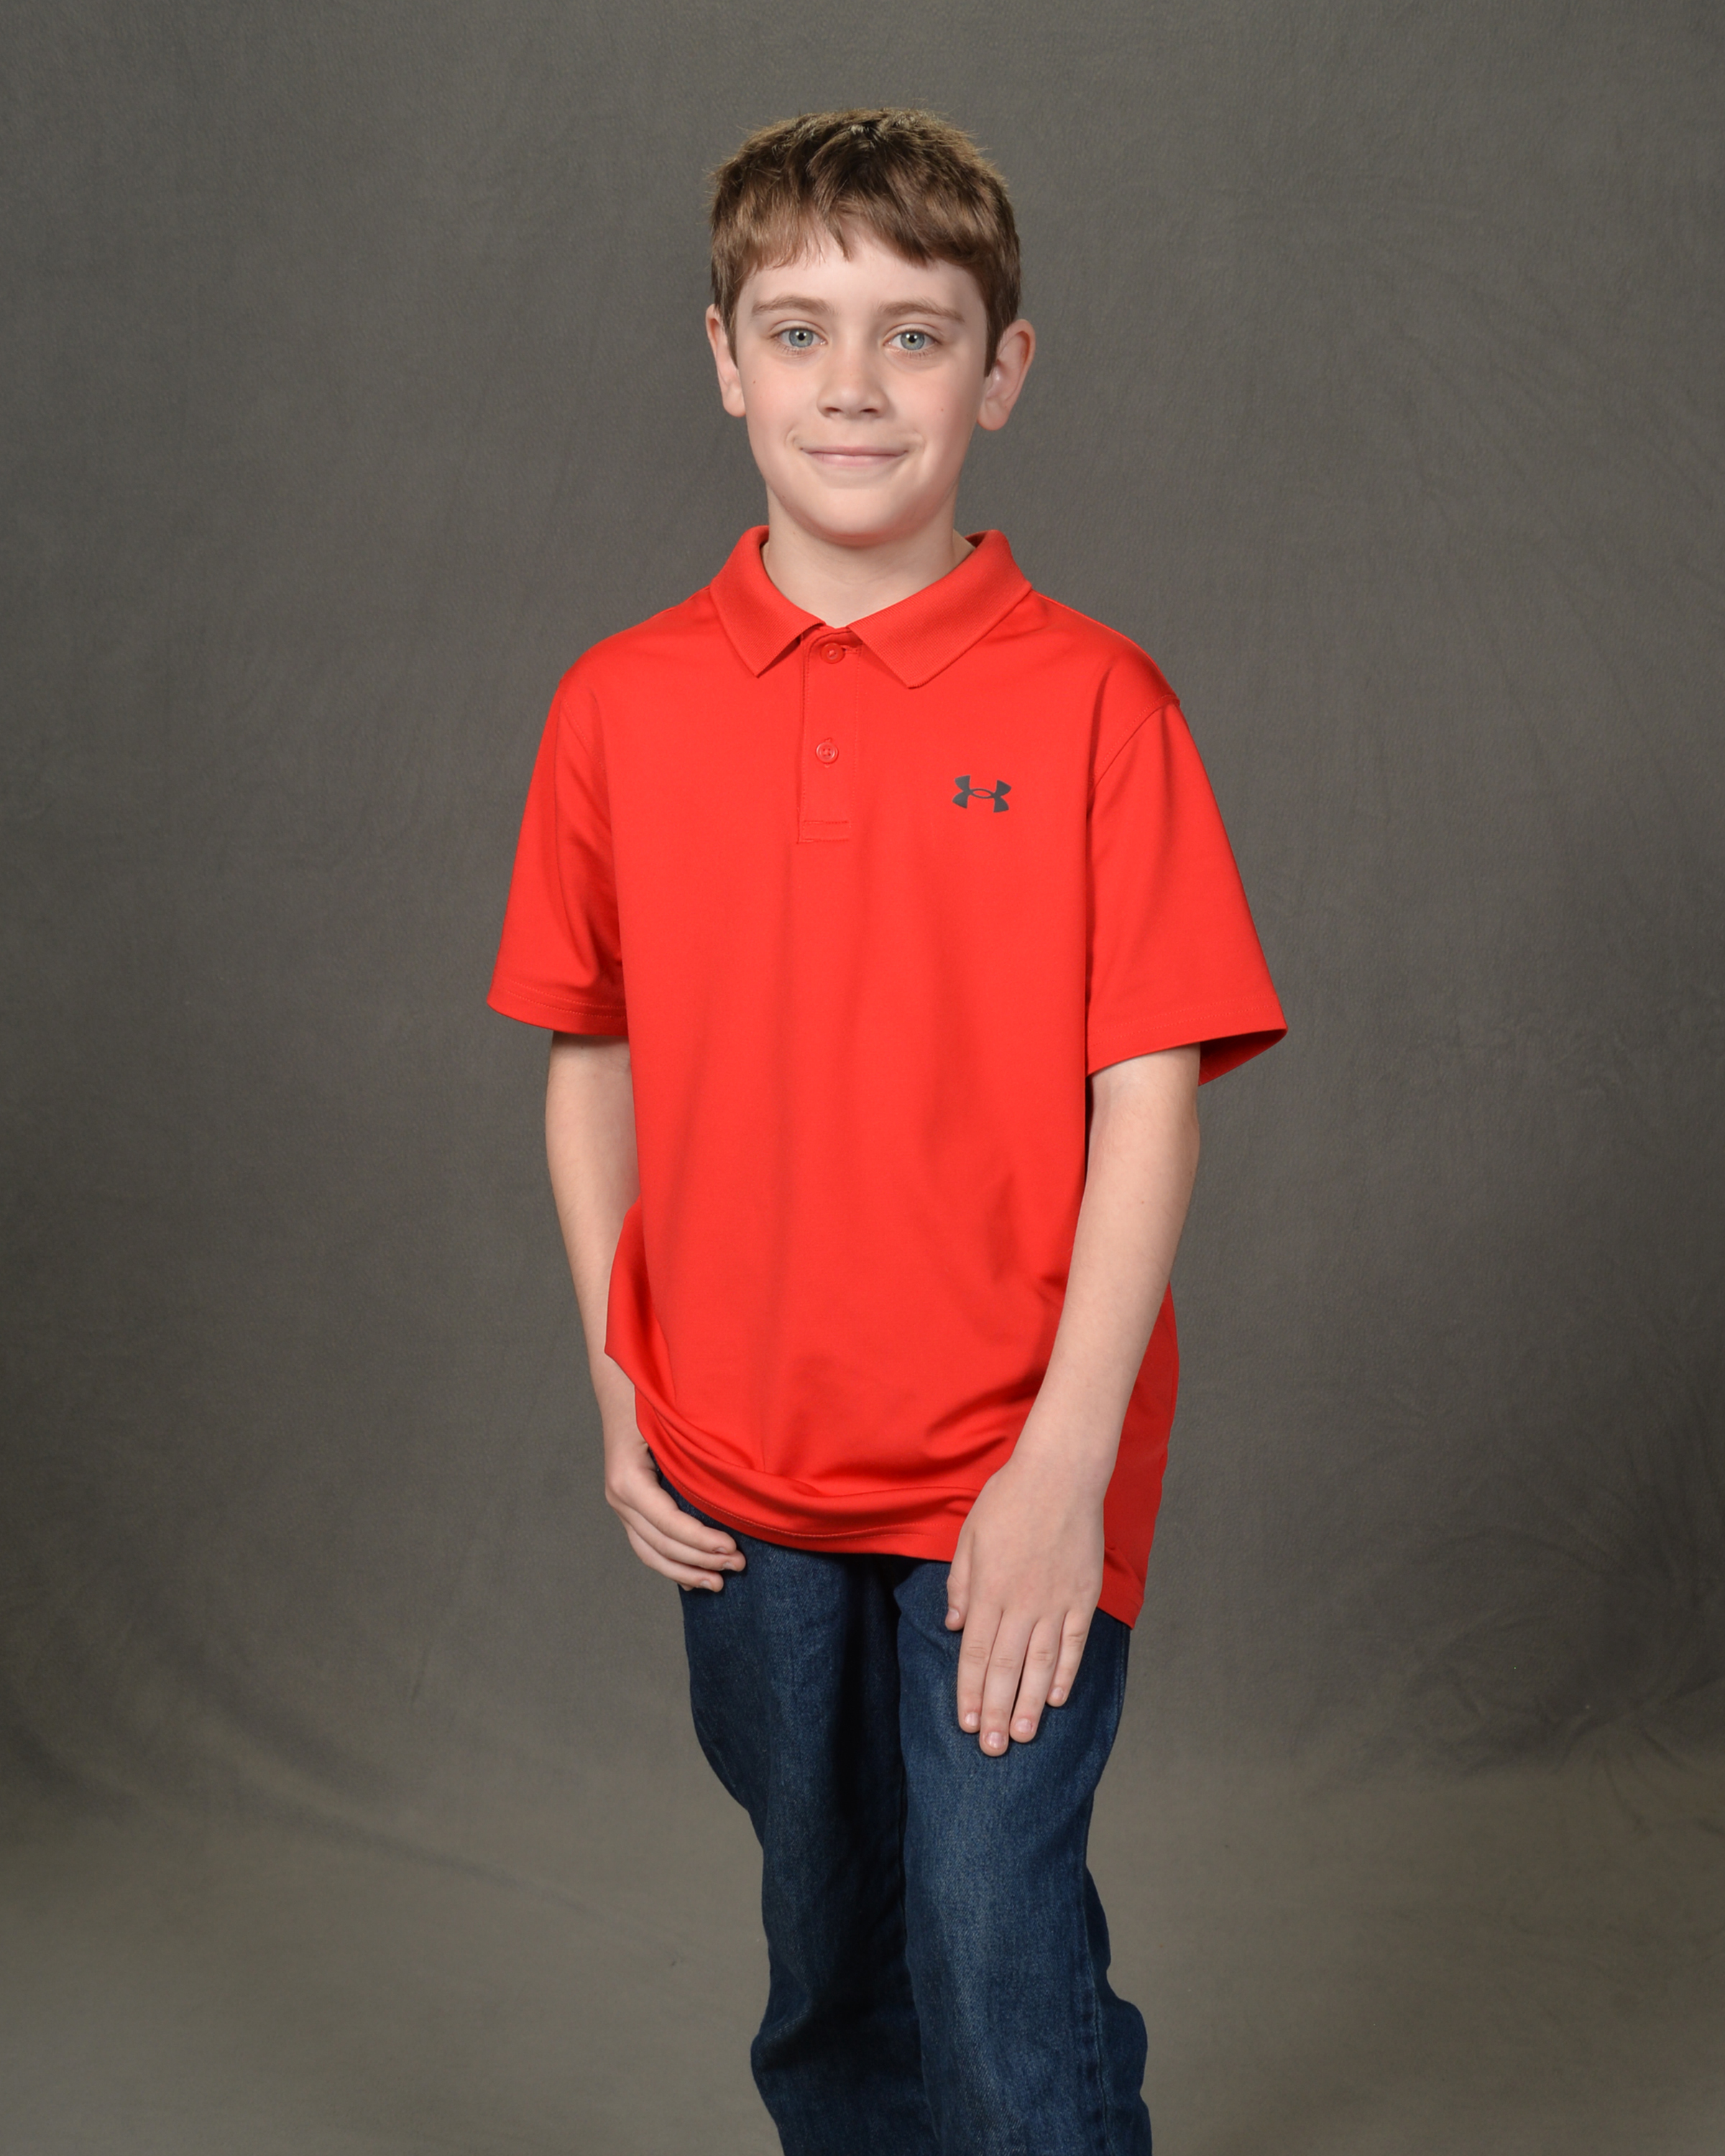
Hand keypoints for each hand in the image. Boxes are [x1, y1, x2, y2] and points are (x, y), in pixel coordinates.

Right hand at [603, 1413, 744, 1591]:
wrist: (623, 1383)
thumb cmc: (654, 1399)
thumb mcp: (673, 1424)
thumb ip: (694, 1456)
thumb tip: (737, 1489)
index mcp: (628, 1479)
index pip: (668, 1524)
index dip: (701, 1541)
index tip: (734, 1548)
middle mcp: (618, 1496)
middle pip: (661, 1545)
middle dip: (701, 1560)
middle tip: (739, 1566)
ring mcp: (620, 1504)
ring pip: (651, 1552)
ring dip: (686, 1571)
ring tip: (719, 1584)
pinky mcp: (628, 1506)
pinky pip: (647, 1545)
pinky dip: (671, 1564)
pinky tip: (693, 1580)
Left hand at [944, 1439, 1106, 1752]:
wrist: (1060, 1474)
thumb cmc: (1008, 1499)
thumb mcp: (969, 1536)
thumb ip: (960, 1584)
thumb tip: (954, 1626)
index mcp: (989, 1589)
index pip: (976, 1653)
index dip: (971, 1692)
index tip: (967, 1724)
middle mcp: (1021, 1603)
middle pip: (1006, 1668)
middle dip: (997, 1712)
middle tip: (993, 1749)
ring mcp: (1056, 1602)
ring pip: (1041, 1664)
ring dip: (1030, 1704)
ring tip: (1023, 1736)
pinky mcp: (1083, 1596)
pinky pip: (1074, 1643)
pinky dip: (1065, 1672)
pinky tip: (1056, 1697)